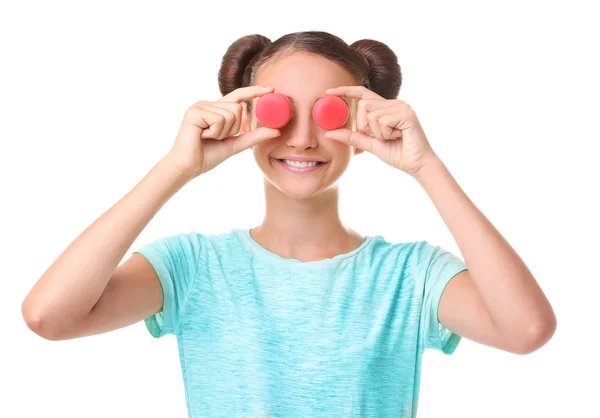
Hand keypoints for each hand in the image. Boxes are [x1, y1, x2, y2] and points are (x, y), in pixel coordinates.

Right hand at [165, 85, 280, 178]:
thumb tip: (276, 130)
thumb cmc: (207, 156)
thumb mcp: (236, 145)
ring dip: (223, 132)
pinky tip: (202, 136)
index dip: (255, 91)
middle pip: (237, 108)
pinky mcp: (194, 111)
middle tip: (216, 138)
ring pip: (230, 113)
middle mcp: (208, 104)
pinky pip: (219, 119)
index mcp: (217, 109)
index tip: (272, 89)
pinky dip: (215, 132)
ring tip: (207, 138)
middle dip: (232, 128)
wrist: (188, 167)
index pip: (239, 96)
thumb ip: (254, 136)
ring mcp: (200, 106)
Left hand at [324, 86, 438, 175]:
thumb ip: (351, 137)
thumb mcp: (369, 144)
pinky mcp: (406, 113)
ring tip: (392, 137)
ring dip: (377, 133)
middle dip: (365, 126)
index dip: (345, 90)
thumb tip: (329, 133)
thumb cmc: (397, 153)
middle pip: (363, 105)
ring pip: (371, 114)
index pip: (362, 93)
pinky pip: (382, 121)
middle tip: (382, 137)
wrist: (417, 165)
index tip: (328, 91)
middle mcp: (393, 103)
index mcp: (385, 107)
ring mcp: (401, 106)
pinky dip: (386, 134)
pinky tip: (399, 137)